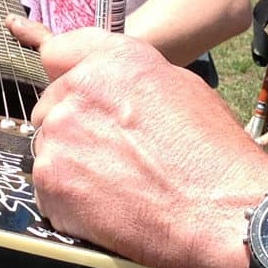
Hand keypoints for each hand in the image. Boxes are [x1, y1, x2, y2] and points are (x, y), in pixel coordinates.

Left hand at [10, 17, 267, 267]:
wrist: (220, 214)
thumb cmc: (214, 154)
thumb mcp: (181, 87)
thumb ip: (130, 77)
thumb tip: (108, 86)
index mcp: (111, 62)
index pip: (59, 53)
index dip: (70, 78)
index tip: (75, 97)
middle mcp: (76, 91)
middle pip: (51, 106)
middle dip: (72, 126)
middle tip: (109, 154)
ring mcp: (57, 137)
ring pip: (47, 147)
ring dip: (69, 163)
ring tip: (113, 185)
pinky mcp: (50, 183)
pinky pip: (47, 188)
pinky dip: (68, 200)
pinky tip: (105, 208)